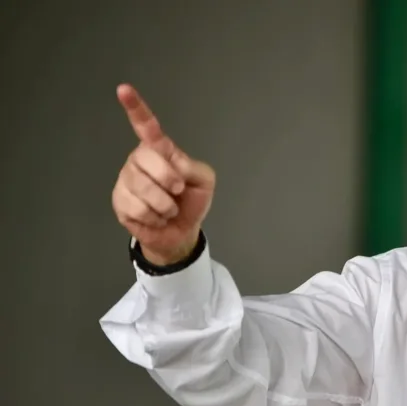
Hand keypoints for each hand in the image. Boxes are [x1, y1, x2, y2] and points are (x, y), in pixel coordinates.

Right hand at [111, 84, 216, 264]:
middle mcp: (138, 160)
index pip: (146, 125)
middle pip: (148, 159)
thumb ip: (192, 167)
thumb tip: (171, 163)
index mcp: (159, 150)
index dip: (135, 108)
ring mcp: (126, 180)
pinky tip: (156, 217)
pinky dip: (154, 217)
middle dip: (170, 180)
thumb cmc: (191, 201)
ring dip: (165, 205)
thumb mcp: (203, 180)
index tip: (123, 89)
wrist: (181, 231)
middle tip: (178, 191)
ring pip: (143, 187)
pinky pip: (137, 208)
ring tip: (168, 208)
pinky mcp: (119, 201)